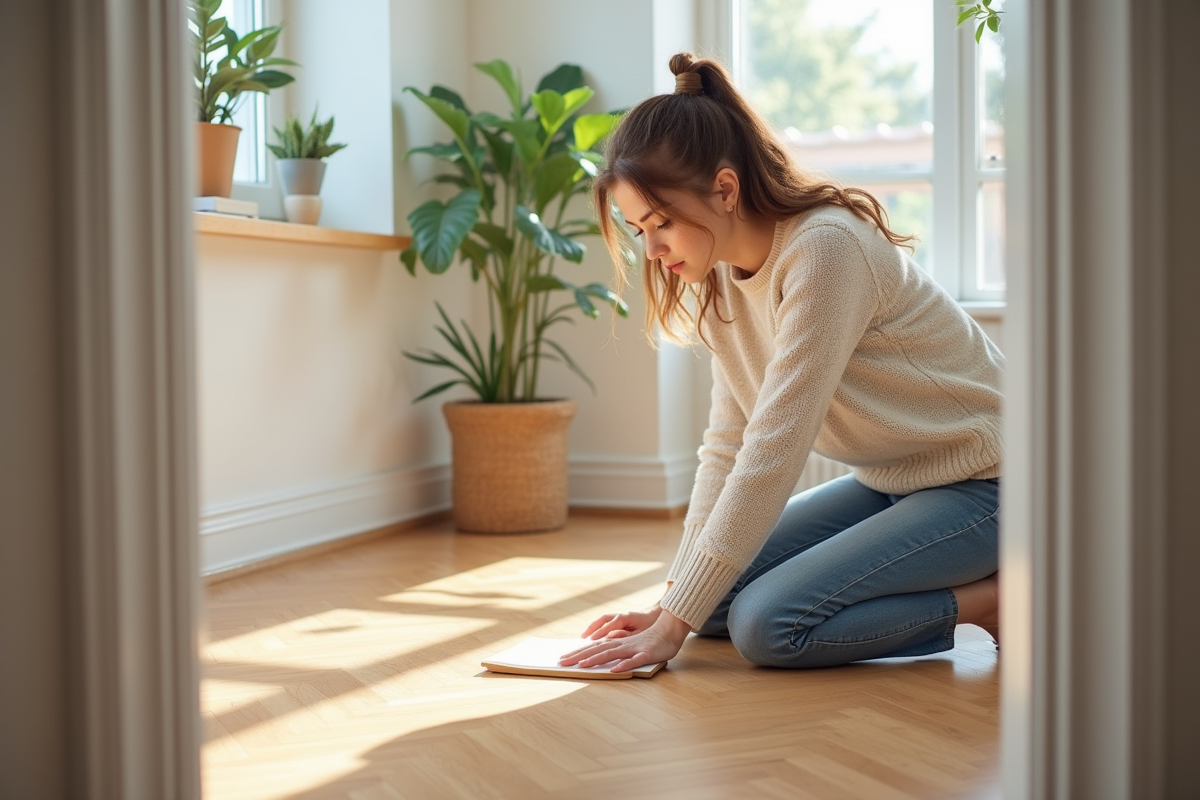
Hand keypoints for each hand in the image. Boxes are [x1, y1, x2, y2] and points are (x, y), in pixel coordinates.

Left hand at [560, 610, 691, 672]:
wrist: (670, 630)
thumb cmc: (650, 640)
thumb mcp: (630, 645)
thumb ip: (615, 649)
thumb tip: (600, 657)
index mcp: (617, 642)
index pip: (593, 648)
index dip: (577, 653)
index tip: (562, 659)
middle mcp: (622, 644)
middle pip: (597, 650)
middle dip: (579, 656)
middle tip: (561, 663)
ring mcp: (634, 648)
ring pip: (612, 654)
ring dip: (596, 660)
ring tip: (581, 666)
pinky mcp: (647, 654)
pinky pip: (634, 660)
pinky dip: (624, 665)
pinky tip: (614, 670)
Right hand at [581, 605, 663, 639]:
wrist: (657, 614)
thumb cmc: (650, 624)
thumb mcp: (641, 631)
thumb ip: (626, 635)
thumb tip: (610, 638)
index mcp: (625, 617)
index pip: (609, 625)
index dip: (600, 633)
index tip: (591, 641)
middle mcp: (619, 615)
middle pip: (601, 622)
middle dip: (590, 629)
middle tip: (582, 638)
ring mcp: (618, 617)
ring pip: (601, 621)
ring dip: (591, 628)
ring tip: (582, 637)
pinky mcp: (618, 621)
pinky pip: (604, 624)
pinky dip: (596, 628)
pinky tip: (591, 637)